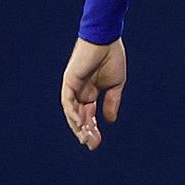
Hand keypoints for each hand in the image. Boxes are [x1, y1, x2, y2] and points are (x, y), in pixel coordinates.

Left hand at [60, 36, 126, 150]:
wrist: (106, 39)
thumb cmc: (112, 57)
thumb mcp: (116, 84)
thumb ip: (112, 101)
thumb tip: (110, 121)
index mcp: (91, 93)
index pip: (89, 116)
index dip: (93, 129)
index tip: (98, 143)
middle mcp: (80, 93)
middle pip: (80, 117)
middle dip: (86, 132)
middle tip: (92, 145)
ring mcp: (73, 87)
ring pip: (72, 112)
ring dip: (78, 126)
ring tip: (85, 138)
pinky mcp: (69, 81)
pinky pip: (67, 101)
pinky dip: (72, 112)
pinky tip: (80, 122)